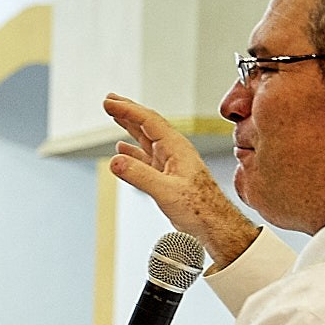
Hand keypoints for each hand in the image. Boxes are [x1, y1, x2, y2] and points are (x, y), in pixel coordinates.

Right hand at [103, 94, 260, 267]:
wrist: (214, 224)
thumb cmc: (199, 208)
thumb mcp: (166, 191)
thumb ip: (139, 175)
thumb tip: (115, 160)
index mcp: (176, 148)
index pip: (149, 122)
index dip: (128, 110)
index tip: (110, 103)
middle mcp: (174, 151)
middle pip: (147, 124)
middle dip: (128, 111)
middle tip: (110, 101)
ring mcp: (170, 162)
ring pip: (145, 138)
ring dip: (129, 126)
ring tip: (115, 116)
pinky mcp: (166, 175)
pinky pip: (145, 156)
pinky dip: (131, 150)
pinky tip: (123, 148)